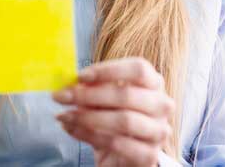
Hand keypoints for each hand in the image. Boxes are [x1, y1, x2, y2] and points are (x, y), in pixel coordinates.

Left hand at [52, 57, 173, 166]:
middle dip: (89, 95)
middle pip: (127, 94)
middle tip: (62, 96)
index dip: (108, 70)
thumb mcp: (103, 97)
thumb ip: (92, 87)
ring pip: (123, 120)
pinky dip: (89, 135)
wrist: (121, 154)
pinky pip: (117, 143)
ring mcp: (158, 131)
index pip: (138, 69)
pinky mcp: (149, 155)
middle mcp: (161, 105)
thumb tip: (70, 82)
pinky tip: (71, 129)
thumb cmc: (113, 117)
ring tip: (64, 115)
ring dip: (87, 117)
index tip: (80, 76)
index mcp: (154, 83)